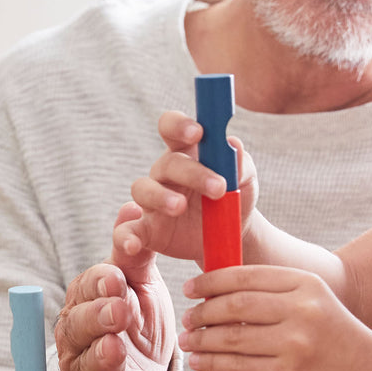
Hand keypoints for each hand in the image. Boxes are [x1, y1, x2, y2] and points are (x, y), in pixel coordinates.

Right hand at [55, 203, 175, 370]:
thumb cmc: (138, 325)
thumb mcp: (141, 286)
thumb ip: (135, 253)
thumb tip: (133, 206)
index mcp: (87, 302)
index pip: (87, 289)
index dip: (101, 284)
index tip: (118, 278)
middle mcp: (78, 337)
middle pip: (79, 326)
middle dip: (98, 317)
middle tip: (120, 310)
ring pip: (86, 364)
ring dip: (102, 357)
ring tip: (116, 350)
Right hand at [117, 110, 257, 261]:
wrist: (230, 236)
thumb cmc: (235, 197)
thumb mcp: (245, 180)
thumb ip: (241, 163)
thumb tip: (233, 144)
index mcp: (187, 152)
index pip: (172, 127)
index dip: (179, 125)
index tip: (197, 132)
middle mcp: (165, 172)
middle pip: (167, 163)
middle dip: (192, 172)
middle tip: (219, 188)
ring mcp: (152, 200)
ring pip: (143, 189)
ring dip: (161, 197)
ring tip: (180, 207)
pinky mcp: (147, 230)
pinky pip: (127, 231)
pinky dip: (126, 238)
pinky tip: (133, 245)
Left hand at [179, 265, 371, 370]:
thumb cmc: (333, 334)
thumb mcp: (313, 299)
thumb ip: (274, 292)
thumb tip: (218, 290)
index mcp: (305, 283)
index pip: (246, 276)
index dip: (212, 280)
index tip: (191, 287)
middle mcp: (301, 309)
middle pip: (236, 305)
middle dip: (203, 310)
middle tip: (188, 316)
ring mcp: (295, 343)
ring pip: (232, 336)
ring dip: (202, 338)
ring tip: (188, 340)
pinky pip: (238, 366)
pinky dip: (212, 362)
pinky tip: (200, 361)